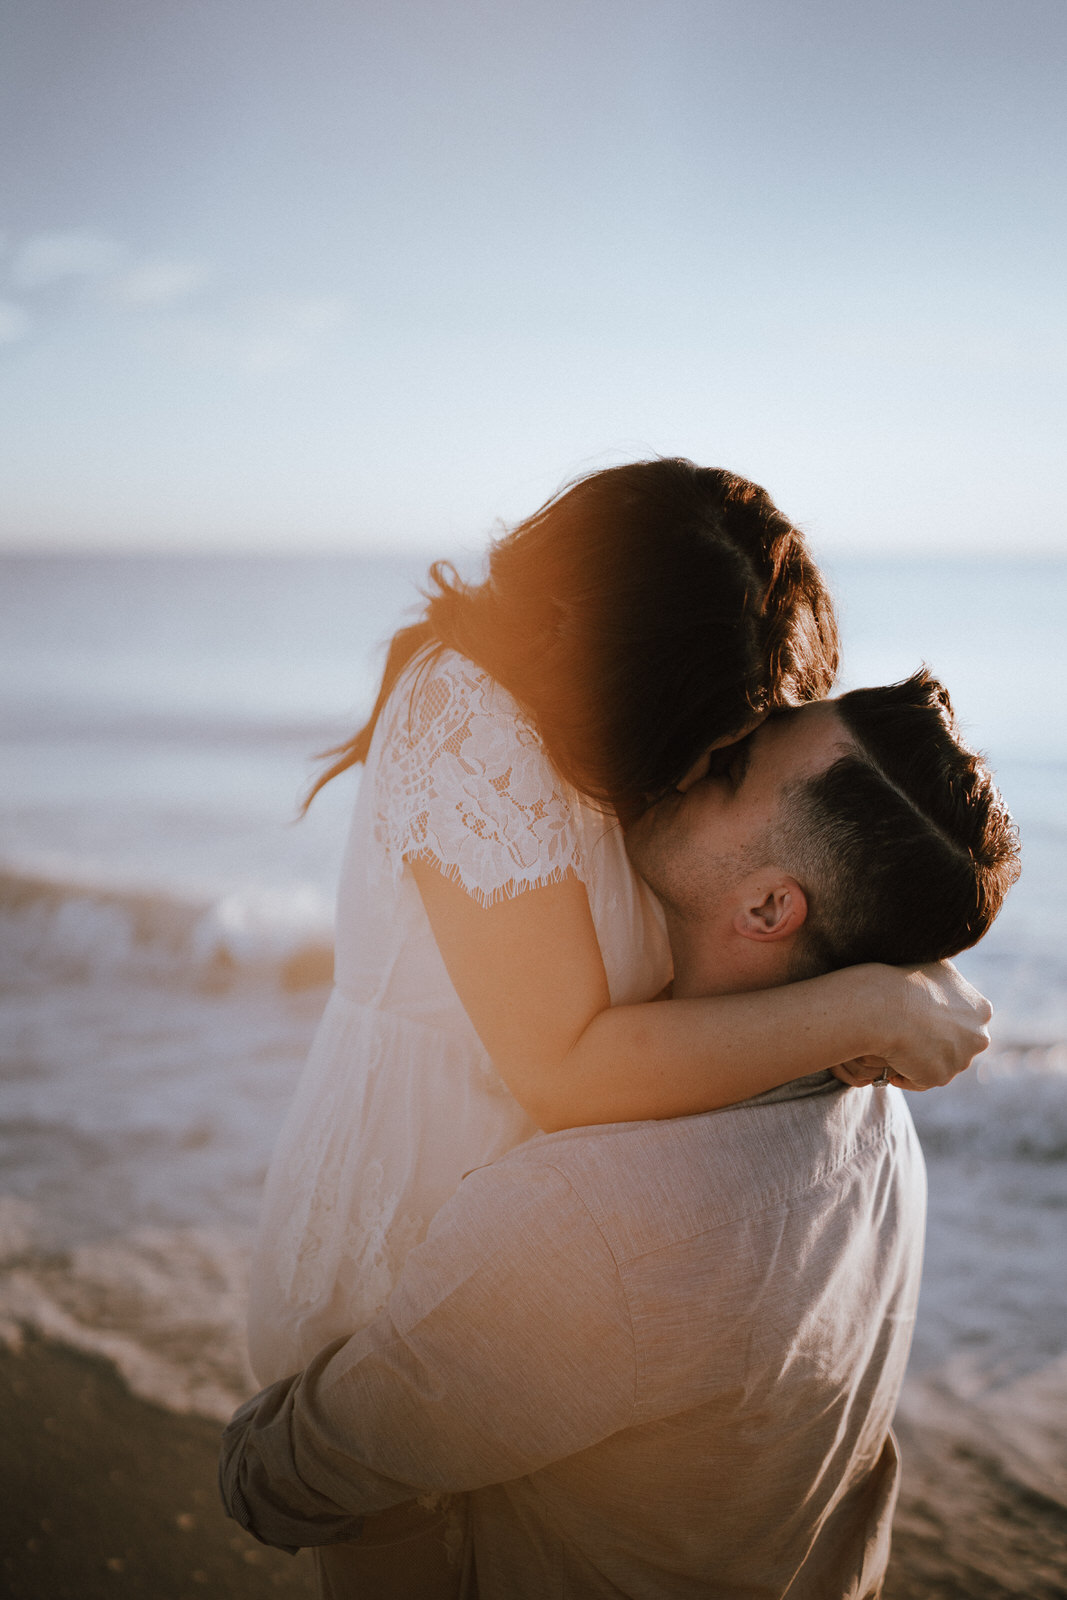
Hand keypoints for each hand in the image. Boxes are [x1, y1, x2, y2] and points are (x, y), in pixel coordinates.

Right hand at [833, 962, 991, 1091]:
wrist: (886, 1007)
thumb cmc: (907, 980)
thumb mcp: (938, 966)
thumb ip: (952, 980)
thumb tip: (951, 980)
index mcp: (981, 1009)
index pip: (964, 1018)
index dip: (940, 1016)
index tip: (919, 1012)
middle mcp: (978, 1037)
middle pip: (956, 1043)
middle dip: (936, 1039)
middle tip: (908, 1030)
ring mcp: (960, 1060)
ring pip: (939, 1061)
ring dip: (921, 1056)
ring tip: (896, 1042)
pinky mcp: (940, 1077)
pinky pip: (920, 1078)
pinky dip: (906, 1072)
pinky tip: (891, 1058)